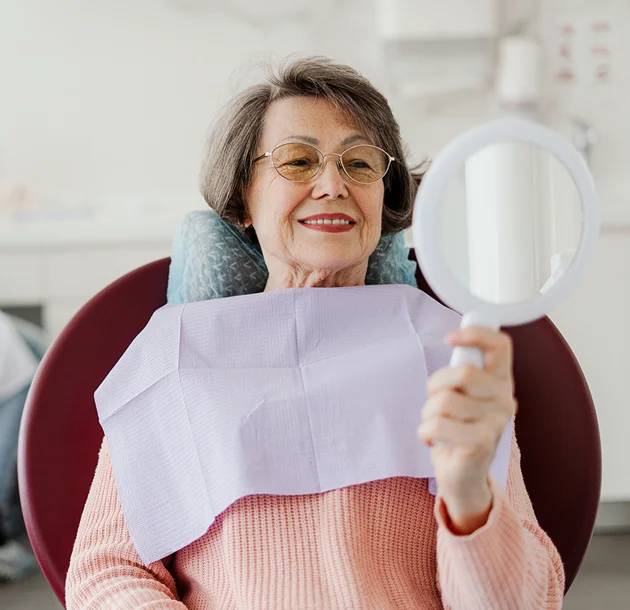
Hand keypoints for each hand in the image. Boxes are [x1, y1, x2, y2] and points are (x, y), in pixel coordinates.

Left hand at [417, 326, 517, 523]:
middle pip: (464, 373)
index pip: (501, 345)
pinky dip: (425, 431)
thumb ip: (462, 372)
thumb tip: (457, 342)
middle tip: (434, 400)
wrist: (462, 476)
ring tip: (434, 424)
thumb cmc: (457, 429)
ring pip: (445, 400)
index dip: (476, 334)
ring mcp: (496, 422)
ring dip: (428, 413)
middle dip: (436, 384)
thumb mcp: (462, 395)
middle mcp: (504, 399)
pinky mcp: (482, 443)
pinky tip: (433, 440)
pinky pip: (438, 425)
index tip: (450, 338)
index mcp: (500, 381)